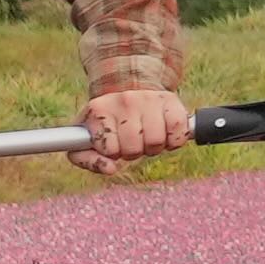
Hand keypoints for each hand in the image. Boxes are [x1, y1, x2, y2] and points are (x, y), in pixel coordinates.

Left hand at [74, 87, 191, 175]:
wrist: (128, 94)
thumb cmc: (106, 124)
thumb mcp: (86, 140)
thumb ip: (87, 160)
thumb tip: (111, 169)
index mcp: (98, 109)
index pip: (110, 150)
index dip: (113, 153)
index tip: (112, 143)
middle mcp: (124, 100)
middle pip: (134, 147)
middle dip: (133, 152)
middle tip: (132, 142)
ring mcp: (148, 98)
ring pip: (156, 141)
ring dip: (153, 148)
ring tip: (146, 137)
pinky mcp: (170, 99)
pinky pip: (178, 131)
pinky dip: (174, 141)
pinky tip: (165, 134)